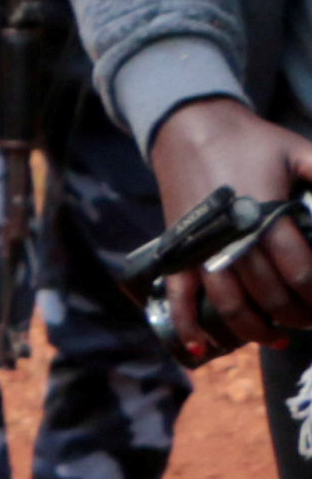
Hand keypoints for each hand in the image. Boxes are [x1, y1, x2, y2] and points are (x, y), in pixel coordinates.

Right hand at [146, 100, 311, 359]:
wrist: (191, 128)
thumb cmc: (252, 141)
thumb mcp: (300, 151)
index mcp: (265, 214)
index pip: (300, 270)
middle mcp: (231, 238)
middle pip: (270, 293)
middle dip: (299, 313)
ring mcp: (200, 247)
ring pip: (229, 304)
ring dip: (256, 329)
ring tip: (279, 336)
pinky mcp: (177, 251)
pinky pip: (178, 297)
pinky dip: (187, 326)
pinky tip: (200, 350)